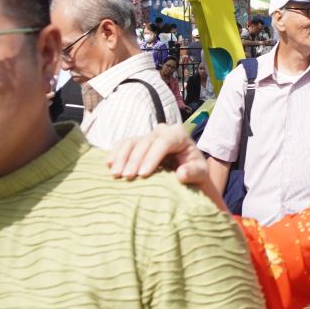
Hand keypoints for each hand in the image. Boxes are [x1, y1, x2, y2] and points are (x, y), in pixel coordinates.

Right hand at [107, 125, 223, 208]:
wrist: (187, 171)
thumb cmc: (194, 172)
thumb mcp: (200, 174)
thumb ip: (194, 173)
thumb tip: (182, 173)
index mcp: (179, 134)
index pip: (163, 142)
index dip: (151, 157)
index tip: (142, 174)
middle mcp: (162, 131)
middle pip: (145, 142)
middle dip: (134, 160)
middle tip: (126, 177)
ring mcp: (148, 135)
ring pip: (131, 142)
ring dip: (121, 157)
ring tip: (115, 174)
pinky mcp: (137, 142)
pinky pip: (122, 144)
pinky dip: (115, 154)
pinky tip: (109, 165)